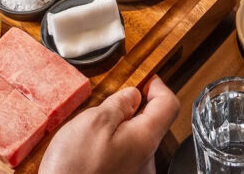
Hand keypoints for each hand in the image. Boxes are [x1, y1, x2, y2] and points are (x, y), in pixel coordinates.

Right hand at [39, 76, 179, 173]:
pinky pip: (124, 157)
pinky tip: (89, 154)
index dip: (157, 86)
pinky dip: (111, 148)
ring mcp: (136, 173)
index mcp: (145, 139)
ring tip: (90, 136)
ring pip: (135, 140)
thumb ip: (118, 104)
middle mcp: (147, 160)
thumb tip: (132, 95)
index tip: (143, 79)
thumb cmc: (74, 167)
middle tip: (103, 110)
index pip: (169, 104)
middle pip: (151, 123)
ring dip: (118, 130)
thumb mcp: (94, 122)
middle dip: (131, 110)